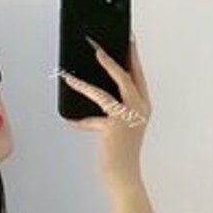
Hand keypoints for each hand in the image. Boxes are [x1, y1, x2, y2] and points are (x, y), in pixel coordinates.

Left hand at [59, 32, 151, 180]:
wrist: (125, 174)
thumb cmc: (122, 150)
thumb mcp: (122, 124)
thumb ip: (113, 107)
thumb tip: (93, 88)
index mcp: (144, 104)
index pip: (138, 74)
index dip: (133, 55)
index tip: (128, 38)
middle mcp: (139, 107)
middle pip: (125, 75)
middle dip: (109, 59)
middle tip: (96, 46)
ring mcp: (128, 117)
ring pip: (104, 93)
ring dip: (83, 85)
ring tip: (69, 77)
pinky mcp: (113, 127)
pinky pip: (90, 118)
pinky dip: (78, 121)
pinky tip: (68, 121)